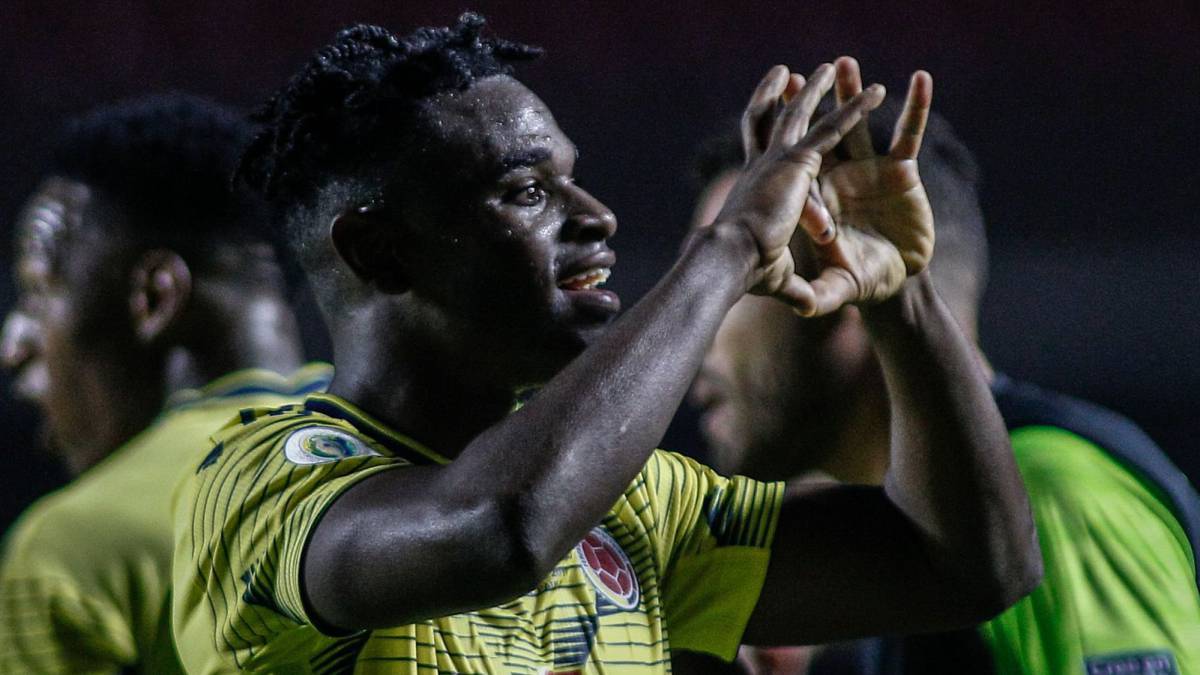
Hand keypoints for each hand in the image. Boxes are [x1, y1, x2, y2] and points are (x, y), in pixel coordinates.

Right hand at [708, 63, 885, 314]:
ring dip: (818, 91)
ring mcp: (779, 161)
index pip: (756, 150)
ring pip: (801, 115)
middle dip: (778, 96)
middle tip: (785, 75)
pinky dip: (853, 110)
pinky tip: (876, 94)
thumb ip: (797, 288)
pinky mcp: (798, 164)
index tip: (765, 114)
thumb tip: (806, 310)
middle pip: (770, 120)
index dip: (760, 129)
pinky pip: (833, 130)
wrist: (728, 260)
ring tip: (834, 68)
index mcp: (752, 187)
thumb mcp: (778, 278)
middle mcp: (762, 167)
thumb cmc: (744, 273)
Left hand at [798, 58, 934, 315]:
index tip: (785, 136)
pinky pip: (908, 133)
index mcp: (815, 201)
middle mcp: (837, 179)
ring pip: (857, 126)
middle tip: (794, 78)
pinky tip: (920, 78)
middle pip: (818, 136)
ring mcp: (867, 170)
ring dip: (852, 95)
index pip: (800, 176)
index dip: (795, 165)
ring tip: (845, 63)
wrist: (894, 281)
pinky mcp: (900, 170)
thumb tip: (800, 306)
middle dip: (806, 107)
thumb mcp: (837, 290)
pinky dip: (915, 107)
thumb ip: (819, 297)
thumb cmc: (858, 283)